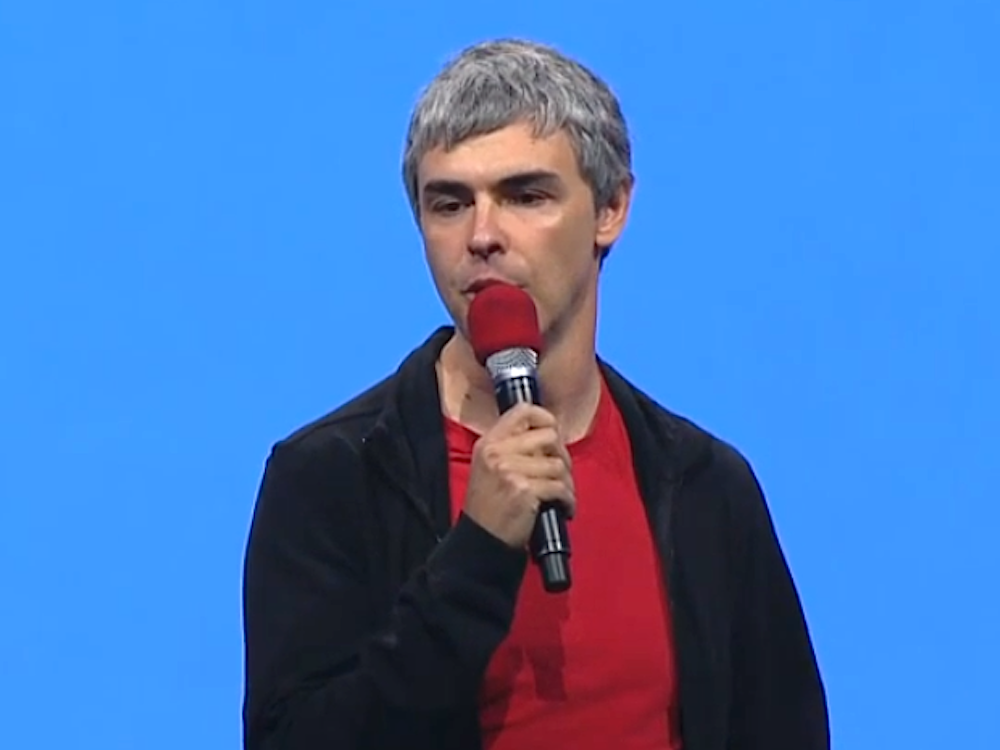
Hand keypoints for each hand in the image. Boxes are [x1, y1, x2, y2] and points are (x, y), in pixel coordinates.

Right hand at [462, 403, 575, 548]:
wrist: (481, 542)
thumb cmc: (490, 508)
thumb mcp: (489, 468)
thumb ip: (512, 448)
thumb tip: (550, 434)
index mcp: (488, 443)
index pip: (523, 411)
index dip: (545, 417)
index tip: (554, 432)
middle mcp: (497, 452)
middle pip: (549, 436)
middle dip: (563, 455)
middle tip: (561, 473)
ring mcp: (510, 471)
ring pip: (558, 464)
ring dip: (567, 483)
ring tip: (562, 496)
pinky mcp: (524, 491)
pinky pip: (560, 487)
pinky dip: (568, 500)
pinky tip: (564, 508)